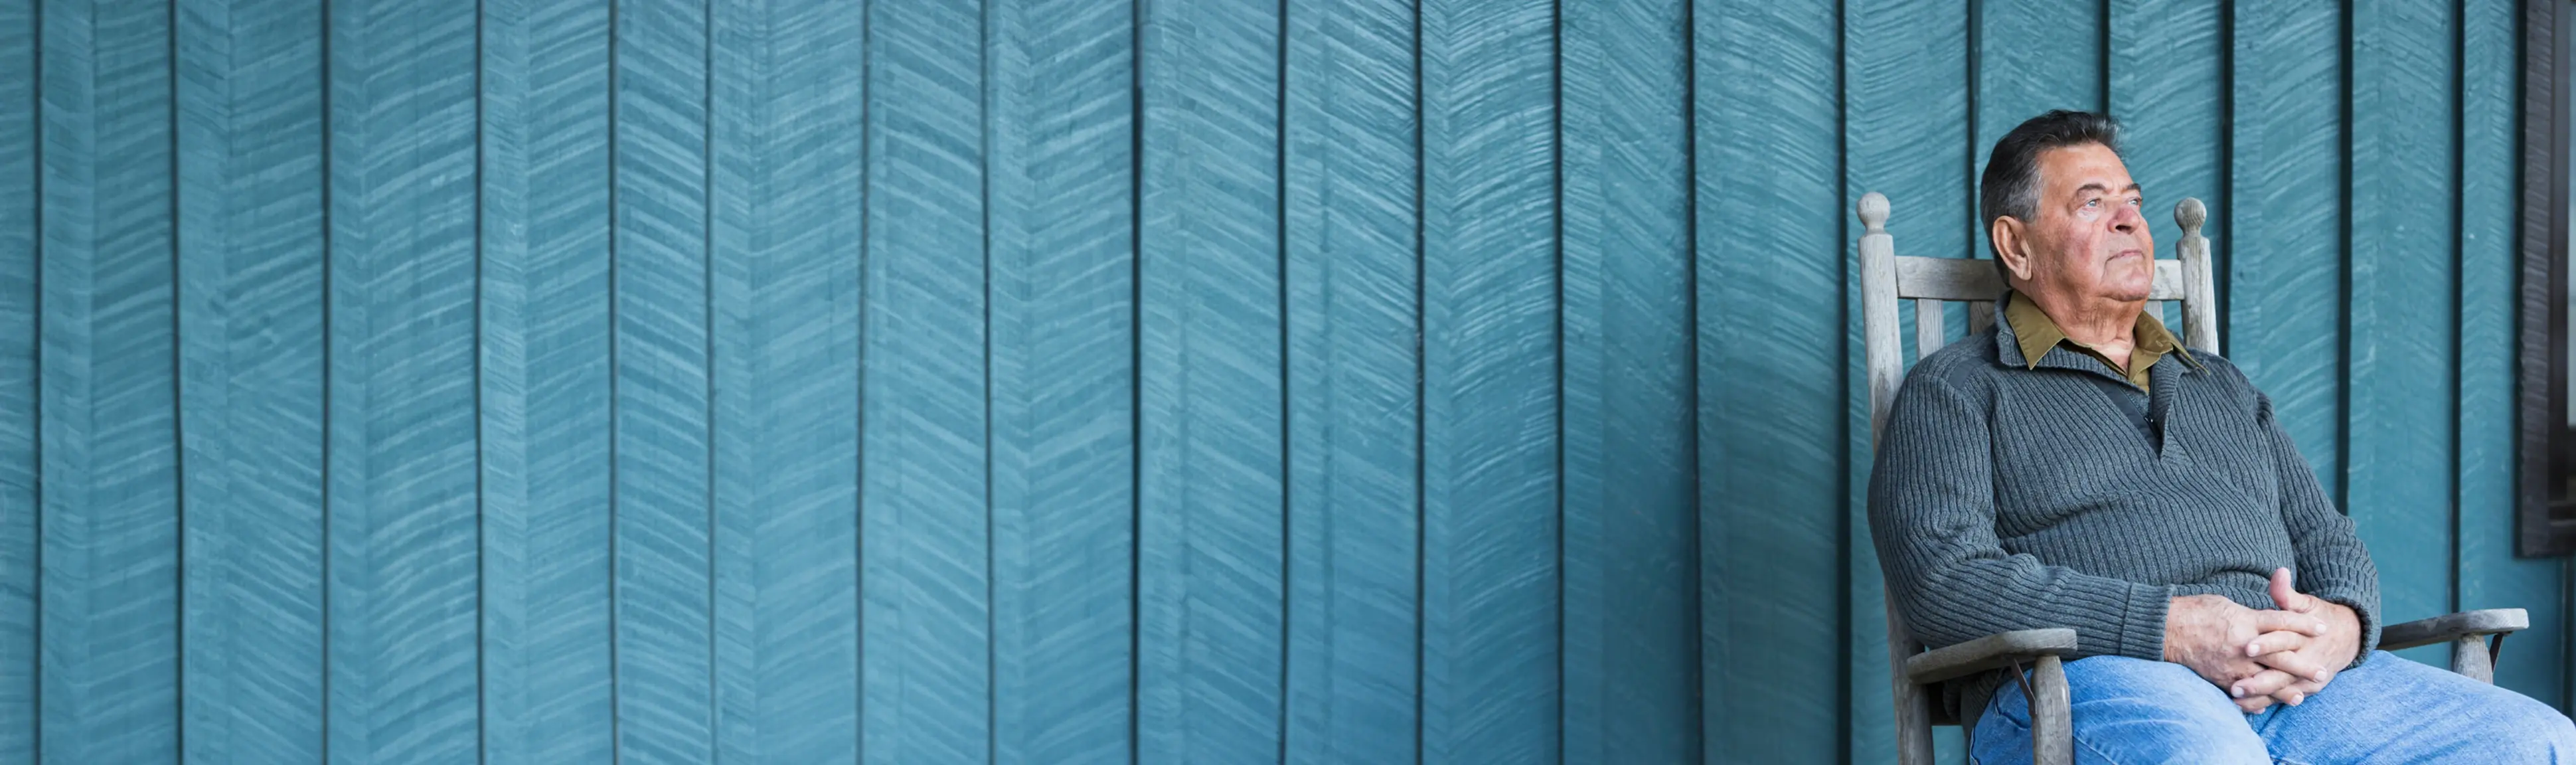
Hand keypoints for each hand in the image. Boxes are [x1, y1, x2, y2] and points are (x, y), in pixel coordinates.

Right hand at [2163, 591, 2327, 705]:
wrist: (2166, 628)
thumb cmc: (2196, 611)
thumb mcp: (2227, 604)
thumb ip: (2251, 616)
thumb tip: (2268, 620)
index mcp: (2246, 621)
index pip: (2283, 622)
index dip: (2305, 624)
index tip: (2323, 628)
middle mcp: (2243, 644)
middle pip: (2281, 656)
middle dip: (2302, 666)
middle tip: (2321, 673)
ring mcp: (2232, 664)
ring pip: (2264, 680)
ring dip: (2283, 690)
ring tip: (2299, 697)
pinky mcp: (2220, 677)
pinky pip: (2242, 692)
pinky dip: (2255, 699)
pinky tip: (2266, 703)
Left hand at [2225, 568, 2360, 712]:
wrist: (2348, 637)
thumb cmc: (2319, 617)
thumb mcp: (2306, 603)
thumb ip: (2288, 593)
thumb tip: (2279, 572)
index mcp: (2305, 636)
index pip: (2284, 639)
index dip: (2267, 643)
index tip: (2247, 647)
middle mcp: (2308, 659)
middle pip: (2282, 671)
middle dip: (2259, 681)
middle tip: (2234, 686)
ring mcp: (2308, 677)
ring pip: (2282, 689)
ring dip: (2260, 696)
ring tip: (2236, 700)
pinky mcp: (2307, 688)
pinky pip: (2286, 697)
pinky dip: (2269, 703)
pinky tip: (2248, 709)